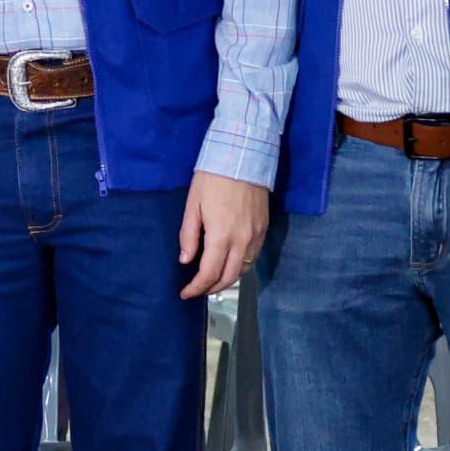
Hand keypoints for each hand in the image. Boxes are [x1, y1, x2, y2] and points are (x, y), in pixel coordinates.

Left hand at [176, 171, 268, 299]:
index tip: (185, 293)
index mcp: (222, 235)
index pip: (209, 273)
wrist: (243, 157)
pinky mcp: (264, 228)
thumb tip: (186, 260)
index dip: (196, 288)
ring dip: (227, 279)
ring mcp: (256, 235)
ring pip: (243, 269)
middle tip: (197, 290)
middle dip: (211, 288)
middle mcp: (242, 240)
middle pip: (229, 278)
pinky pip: (253, 256)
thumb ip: (189, 236)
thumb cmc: (213, 178)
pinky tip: (228, 263)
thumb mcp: (193, 205)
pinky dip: (240, 266)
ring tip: (212, 279)